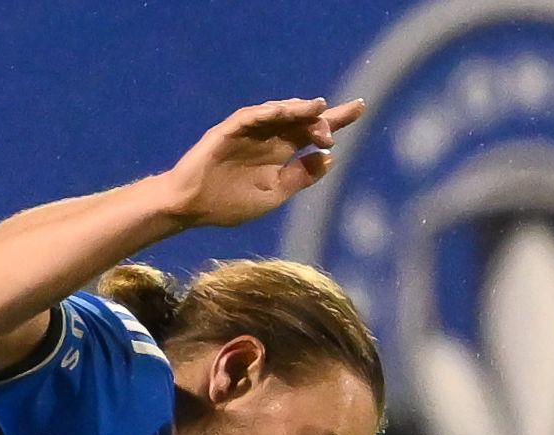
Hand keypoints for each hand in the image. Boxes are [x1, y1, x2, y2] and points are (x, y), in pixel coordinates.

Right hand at [159, 97, 363, 229]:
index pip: (313, 132)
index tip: (362, 108)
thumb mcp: (273, 195)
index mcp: (281, 154)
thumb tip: (328, 158)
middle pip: (302, 119)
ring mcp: (250, 131)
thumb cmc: (228, 204)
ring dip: (299, 110)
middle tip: (331, 133)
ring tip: (318, 111)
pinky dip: (269, 111)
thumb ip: (299, 177)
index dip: (337, 120)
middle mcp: (269, 137)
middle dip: (321, 120)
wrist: (191, 207)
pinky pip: (251, 116)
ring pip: (280, 112)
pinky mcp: (229, 130)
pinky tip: (285, 110)